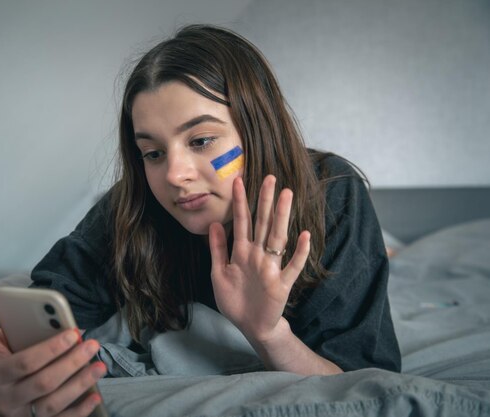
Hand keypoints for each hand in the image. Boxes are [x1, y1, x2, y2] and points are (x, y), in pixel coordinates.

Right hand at [0, 311, 105, 416]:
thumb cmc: (2, 363)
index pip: (26, 362)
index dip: (51, 348)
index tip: (73, 333)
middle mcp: (7, 400)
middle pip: (44, 383)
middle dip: (72, 363)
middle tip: (92, 345)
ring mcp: (22, 416)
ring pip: (54, 404)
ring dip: (80, 384)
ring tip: (100, 365)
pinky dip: (80, 410)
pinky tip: (95, 394)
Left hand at [208, 175, 309, 343]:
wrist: (251, 327)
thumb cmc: (235, 300)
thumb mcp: (218, 273)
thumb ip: (217, 249)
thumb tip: (215, 223)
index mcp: (242, 252)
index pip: (242, 222)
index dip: (240, 202)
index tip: (238, 181)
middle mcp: (258, 256)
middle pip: (262, 223)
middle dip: (265, 201)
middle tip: (270, 178)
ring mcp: (271, 268)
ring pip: (277, 238)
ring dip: (282, 217)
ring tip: (287, 196)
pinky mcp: (281, 284)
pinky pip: (292, 267)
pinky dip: (299, 253)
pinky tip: (305, 236)